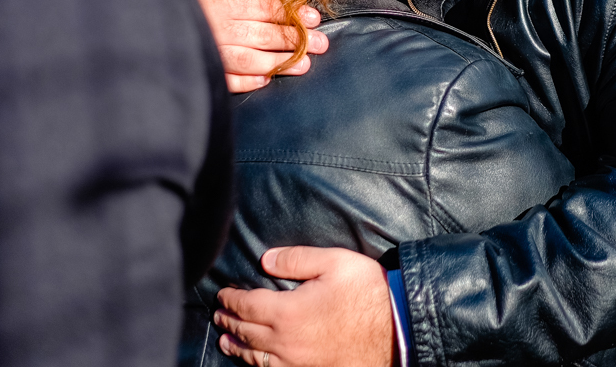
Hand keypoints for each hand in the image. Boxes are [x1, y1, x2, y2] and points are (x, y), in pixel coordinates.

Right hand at [194, 0, 327, 92]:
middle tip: (321, 44)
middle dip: (296, 39)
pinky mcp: (198, 71)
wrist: (126, 22)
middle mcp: (217, 29)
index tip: (313, 19)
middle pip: (264, 34)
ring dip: (280, 63)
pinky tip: (266, 81)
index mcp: (220, 3)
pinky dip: (246, 81)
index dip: (291, 14)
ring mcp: (209, 52)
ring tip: (305, 65)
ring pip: (251, 60)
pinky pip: (226, 79)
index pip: (264, 9)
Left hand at [215, 247, 394, 366]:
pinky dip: (256, 364)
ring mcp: (296, 362)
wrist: (396, 332)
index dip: (231, 299)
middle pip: (245, 331)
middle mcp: (285, 341)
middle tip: (219, 314)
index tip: (223, 293)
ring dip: (236, 346)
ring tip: (226, 339)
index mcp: (287, 312)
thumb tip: (265, 260)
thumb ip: (296, 259)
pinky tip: (254, 360)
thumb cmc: (368, 294)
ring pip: (255, 356)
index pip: (246, 305)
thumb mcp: (334, 262)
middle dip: (229, 321)